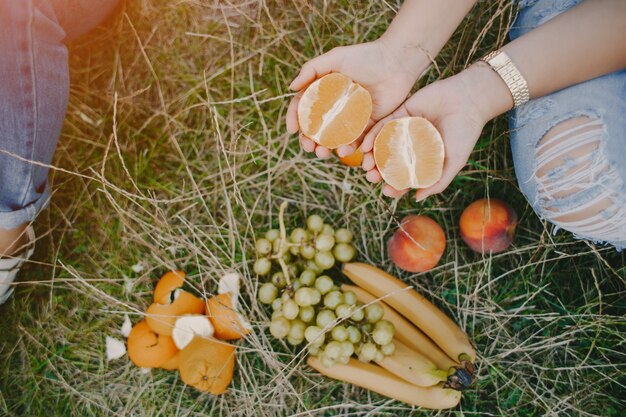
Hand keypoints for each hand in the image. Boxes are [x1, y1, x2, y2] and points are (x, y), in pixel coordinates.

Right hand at [286, 39, 428, 158]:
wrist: (397, 62)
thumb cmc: (366, 56)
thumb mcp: (336, 58)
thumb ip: (312, 69)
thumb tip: (291, 88)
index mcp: (324, 91)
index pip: (304, 107)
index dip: (295, 119)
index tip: (292, 129)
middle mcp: (335, 106)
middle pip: (316, 128)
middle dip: (309, 140)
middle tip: (309, 147)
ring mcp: (351, 117)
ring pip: (334, 138)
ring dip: (326, 148)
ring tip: (324, 153)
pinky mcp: (368, 125)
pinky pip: (357, 140)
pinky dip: (350, 148)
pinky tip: (345, 151)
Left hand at [360, 64, 509, 200]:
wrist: (469, 100)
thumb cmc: (465, 133)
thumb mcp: (455, 162)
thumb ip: (438, 181)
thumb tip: (416, 199)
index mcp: (424, 159)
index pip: (406, 176)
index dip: (395, 185)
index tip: (387, 191)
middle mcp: (413, 146)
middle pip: (391, 162)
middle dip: (379, 172)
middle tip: (371, 178)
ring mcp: (405, 130)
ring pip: (383, 146)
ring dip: (372, 156)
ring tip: (366, 165)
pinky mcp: (400, 113)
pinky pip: (382, 126)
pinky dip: (372, 137)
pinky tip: (365, 147)